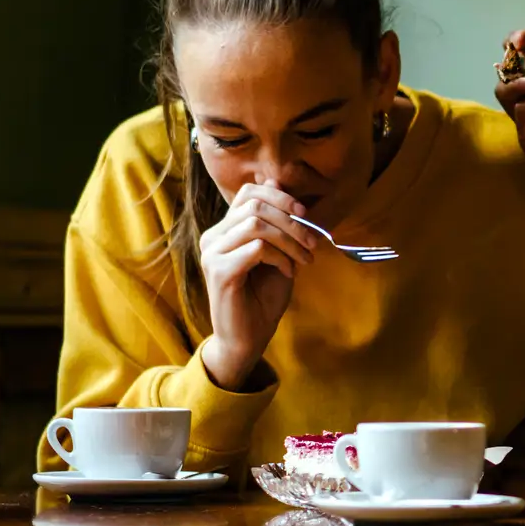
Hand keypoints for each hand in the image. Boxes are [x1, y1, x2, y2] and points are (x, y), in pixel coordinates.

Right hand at [196, 181, 317, 388]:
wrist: (247, 338)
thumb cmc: (263, 298)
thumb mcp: (278, 255)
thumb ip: (278, 225)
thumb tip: (282, 187)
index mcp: (225, 230)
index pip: (249, 192)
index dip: (280, 197)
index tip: (306, 215)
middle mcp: (213, 237)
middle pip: (255, 205)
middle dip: (292, 221)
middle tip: (312, 244)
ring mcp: (212, 253)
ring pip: (256, 223)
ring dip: (289, 240)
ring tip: (303, 260)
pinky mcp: (219, 271)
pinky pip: (256, 248)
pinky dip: (280, 257)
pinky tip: (288, 272)